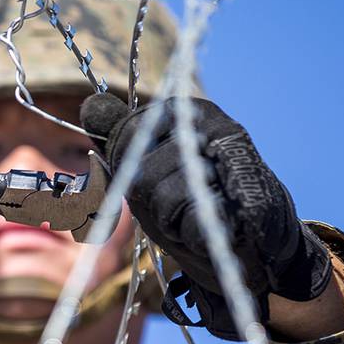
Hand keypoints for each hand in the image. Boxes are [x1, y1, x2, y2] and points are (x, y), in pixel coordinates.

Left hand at [80, 93, 331, 338]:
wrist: (253, 238)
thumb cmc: (194, 201)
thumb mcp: (147, 169)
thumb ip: (120, 139)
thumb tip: (90, 105)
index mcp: (181, 111)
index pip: (125, 138)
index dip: (127, 172)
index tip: (149, 186)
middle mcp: (206, 123)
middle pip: (140, 170)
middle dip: (151, 203)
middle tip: (176, 208)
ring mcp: (228, 154)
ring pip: (166, 195)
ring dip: (172, 221)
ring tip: (194, 217)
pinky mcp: (245, 189)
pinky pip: (193, 216)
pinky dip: (193, 233)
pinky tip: (207, 229)